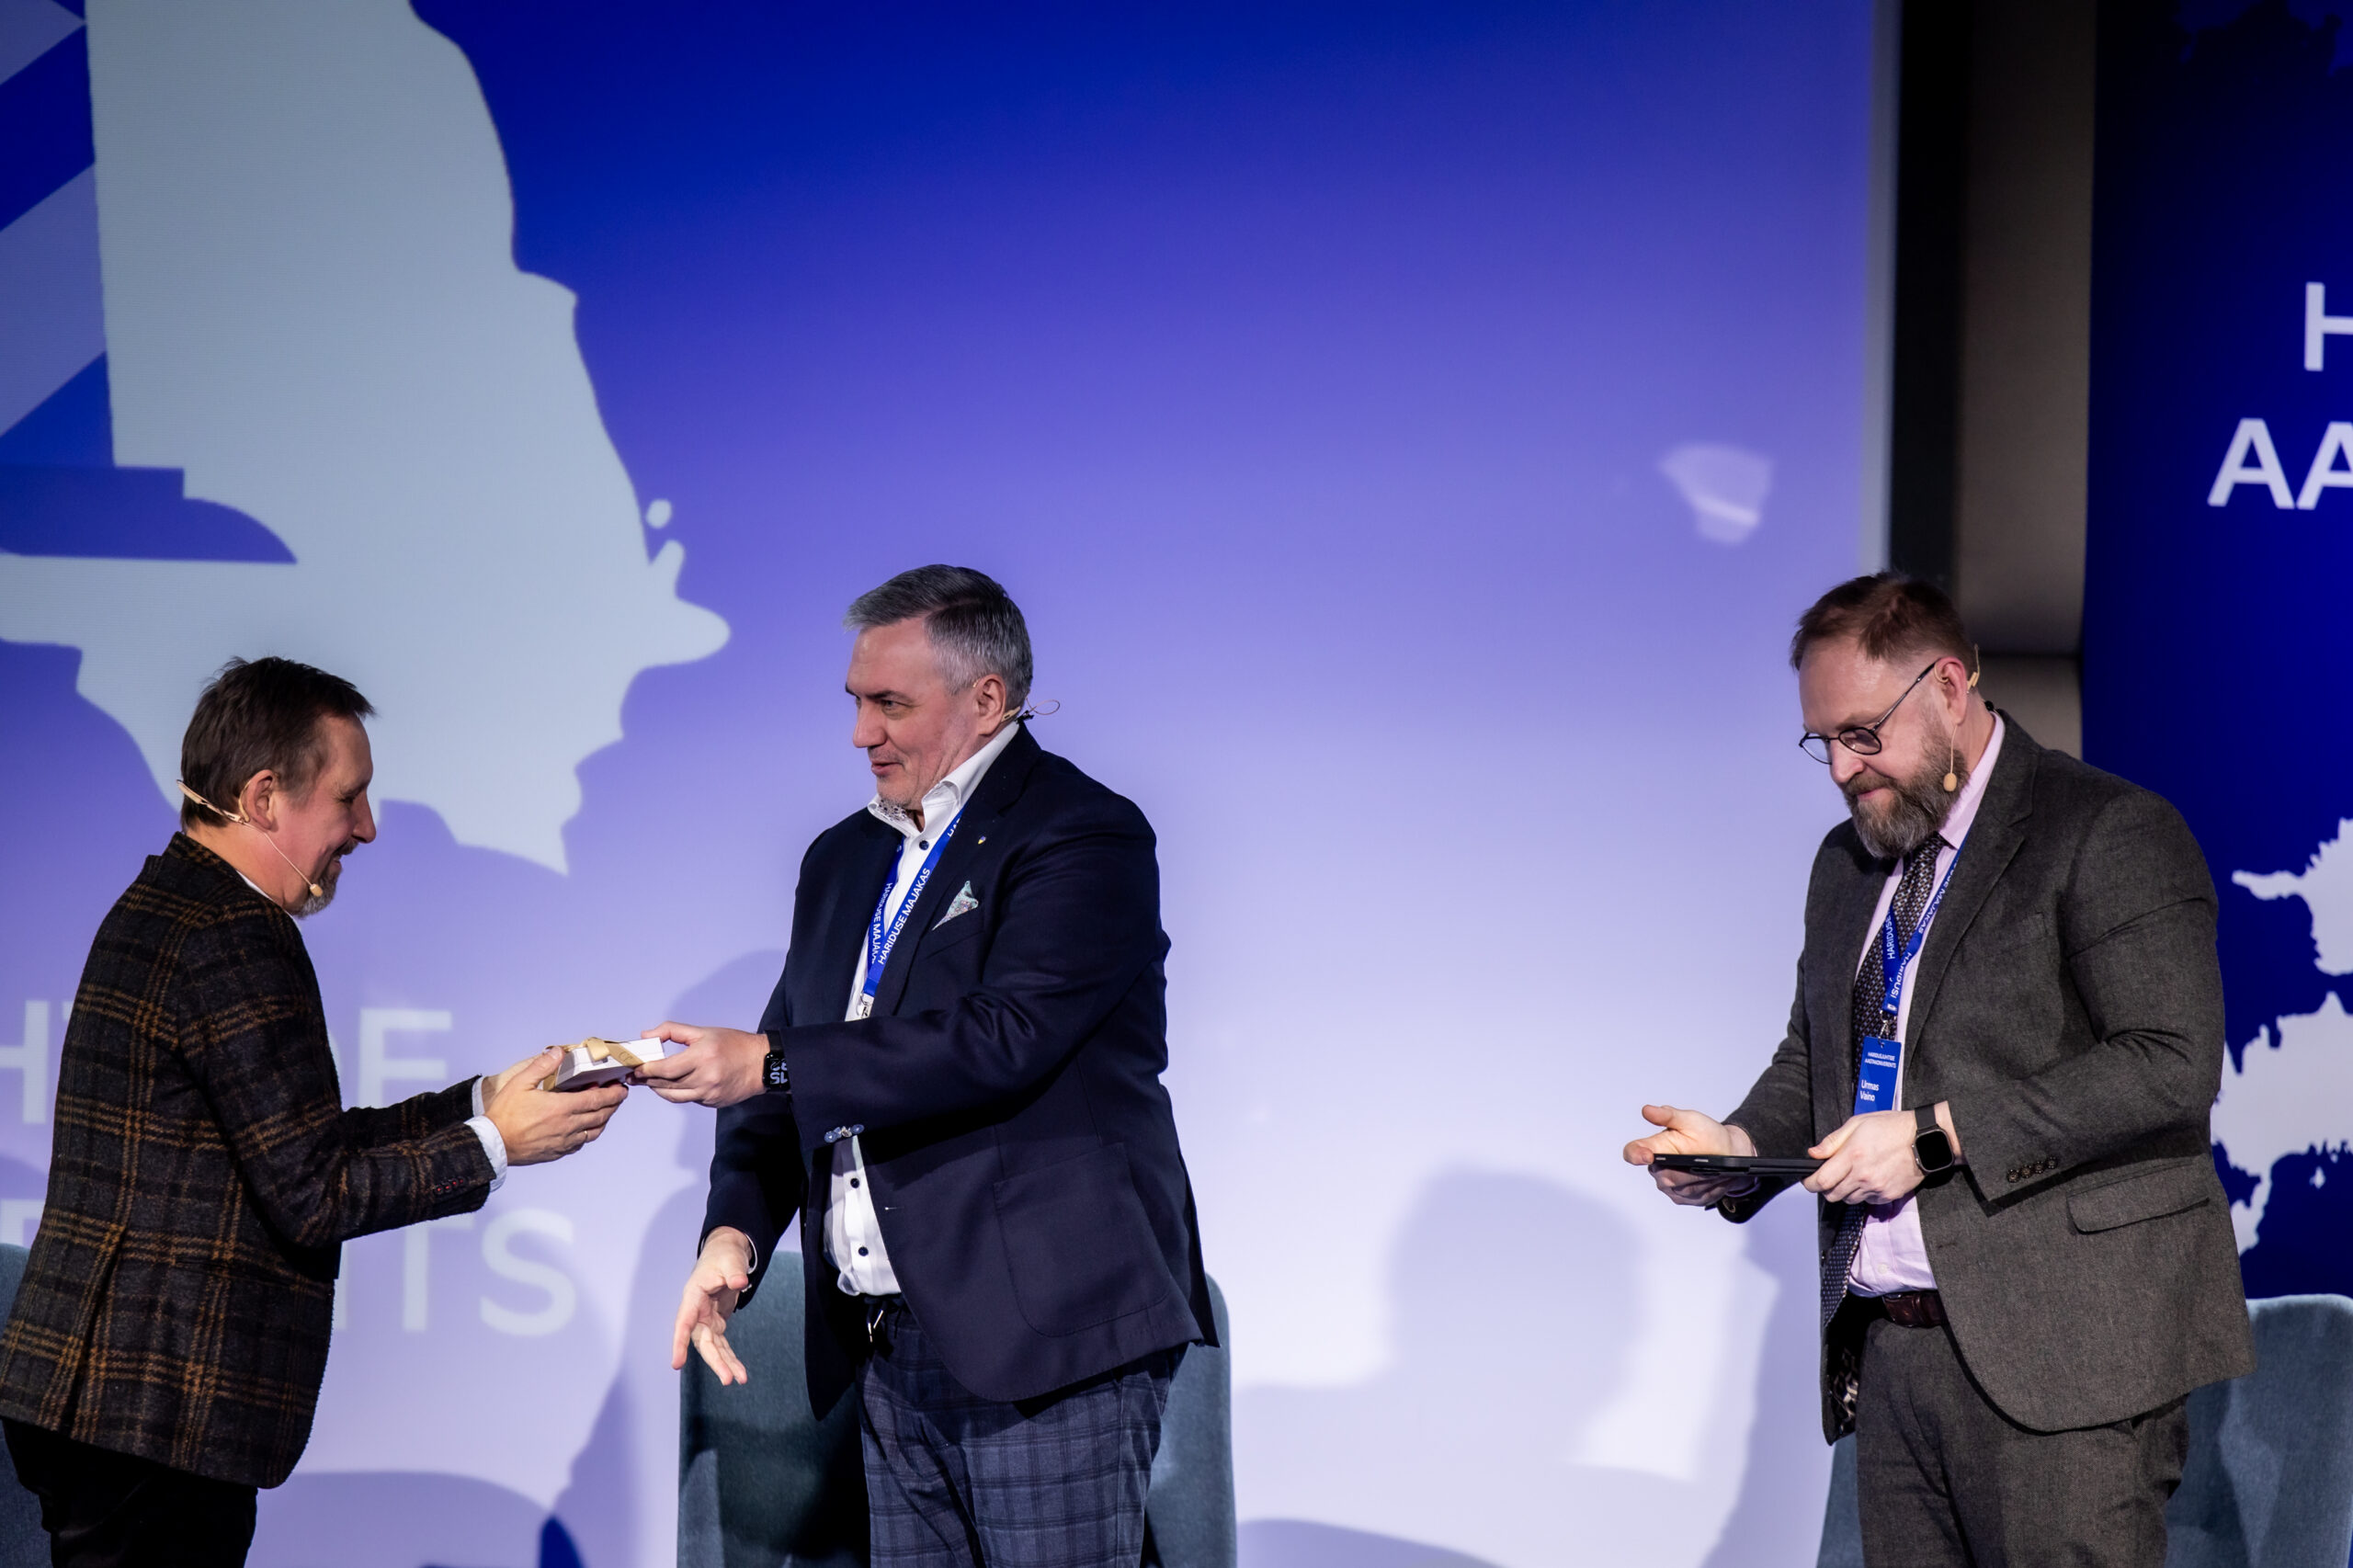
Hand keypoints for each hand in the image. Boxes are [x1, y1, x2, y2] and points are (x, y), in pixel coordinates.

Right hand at [484, 1048, 626, 1165]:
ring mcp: (564, 1141)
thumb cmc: (504, 1115)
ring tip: (606, 1110)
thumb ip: (542, 1066)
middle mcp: (567, 1126)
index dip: (613, 1094)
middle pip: (601, 1115)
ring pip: (594, 1131)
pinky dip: (588, 1134)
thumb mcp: (520, 1083)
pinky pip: (580, 1143)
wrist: (492, 1144)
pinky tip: (585, 1128)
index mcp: (561, 1108)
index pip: (597, 1099)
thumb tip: (558, 1052)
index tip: (621, 1088)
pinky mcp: (557, 1152)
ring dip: (604, 1120)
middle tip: (618, 1096)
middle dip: (613, 1104)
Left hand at [631, 1022, 766, 1107]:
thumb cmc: (735, 1045)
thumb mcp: (704, 1031)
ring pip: (674, 1096)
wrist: (762, 1064)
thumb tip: (647, 1036)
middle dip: (648, 1080)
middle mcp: (705, 1079)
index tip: (635, 1068)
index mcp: (702, 1057)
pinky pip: (687, 1099)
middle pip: (666, 1085)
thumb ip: (672, 1031)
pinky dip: (677, 1092)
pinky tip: (673, 1084)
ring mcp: (708, 1094)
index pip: (665, 1069)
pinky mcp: (711, 1103)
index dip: (647, 1070)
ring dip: (658, 1089)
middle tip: (635, 1075)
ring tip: (649, 1081)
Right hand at [673, 1226, 752, 1382]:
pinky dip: (731, 1358)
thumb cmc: (723, 1257)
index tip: (676, 1363)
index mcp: (693, 1297)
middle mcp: (696, 1313)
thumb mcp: (730, 1260)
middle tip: (727, 1379)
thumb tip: (740, 1282)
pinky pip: (722, 1345)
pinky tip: (739, 1373)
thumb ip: (734, 1272)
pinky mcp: (716, 1324)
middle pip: (702, 1342)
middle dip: (714, 1361)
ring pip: (713, 1348)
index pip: (683, 1323)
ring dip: (725, 1364)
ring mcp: (706, 1321)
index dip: (679, 1343)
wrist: (725, 1256)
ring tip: (740, 1379)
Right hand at [1625, 1103, 1758, 1206]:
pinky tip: (1715, 1179)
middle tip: (1702, 1160)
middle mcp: (1657, 1168)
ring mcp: (1669, 1186)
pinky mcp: (1682, 1198)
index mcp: (1654, 1146)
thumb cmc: (1705, 1134)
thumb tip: (1647, 1110)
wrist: (1726, 1151)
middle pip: (1664, 1176)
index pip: (1633, 1152)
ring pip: (1681, 1188)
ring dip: (1698, 1179)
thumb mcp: (1689, 1119)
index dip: (1636, 1155)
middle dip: (1683, 1170)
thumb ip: (1668, 1116)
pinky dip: (1706, 1188)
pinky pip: (1692, 1198)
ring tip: (1713, 1168)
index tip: (1647, 1155)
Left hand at [1805, 1102, 1958, 1204]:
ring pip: (1849, 1200)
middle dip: (1825, 1188)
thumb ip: (1833, 1141)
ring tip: (1851, 1175)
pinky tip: (1868, 1179)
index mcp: (1852, 1156)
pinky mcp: (1888, 1195)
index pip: (1822, 1181)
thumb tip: (1814, 1153)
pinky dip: (1863, 1194)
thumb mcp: (1857, 1123)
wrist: (1924, 1139)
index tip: (1808, 1180)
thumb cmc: (1892, 1127)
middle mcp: (1863, 1175)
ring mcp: (1876, 1187)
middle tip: (1829, 1177)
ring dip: (1844, 1191)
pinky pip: (1867, 1201)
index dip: (1810, 1183)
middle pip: (1832, 1195)